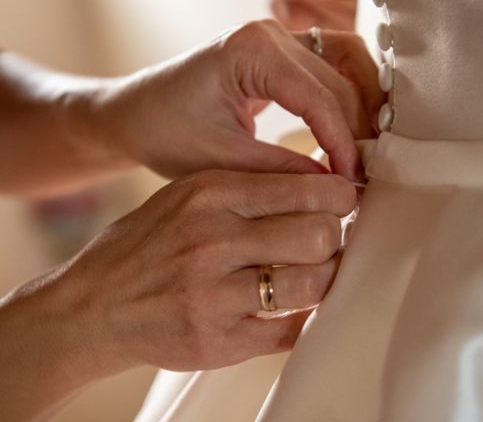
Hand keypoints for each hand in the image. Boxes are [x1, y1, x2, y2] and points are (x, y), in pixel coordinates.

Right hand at [0, 170, 355, 419]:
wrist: (93, 306)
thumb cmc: (147, 245)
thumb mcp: (188, 196)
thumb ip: (249, 189)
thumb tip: (319, 188)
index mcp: (210, 195)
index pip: (307, 189)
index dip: (340, 198)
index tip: (344, 204)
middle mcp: (214, 241)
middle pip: (318, 235)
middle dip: (333, 238)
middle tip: (325, 242)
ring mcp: (216, 295)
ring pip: (313, 283)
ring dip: (324, 278)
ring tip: (310, 273)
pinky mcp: (220, 340)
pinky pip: (292, 330)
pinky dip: (302, 317)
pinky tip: (291, 305)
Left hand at [70, 20, 381, 181]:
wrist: (136, 115)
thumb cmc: (165, 131)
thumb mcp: (223, 161)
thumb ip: (282, 172)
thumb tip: (335, 188)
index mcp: (251, 50)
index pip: (318, 96)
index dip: (342, 141)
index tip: (353, 181)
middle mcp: (270, 34)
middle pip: (340, 80)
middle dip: (357, 129)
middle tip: (364, 175)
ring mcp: (277, 40)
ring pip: (346, 66)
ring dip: (362, 107)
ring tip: (365, 153)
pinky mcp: (280, 56)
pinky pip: (330, 68)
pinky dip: (347, 97)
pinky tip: (349, 134)